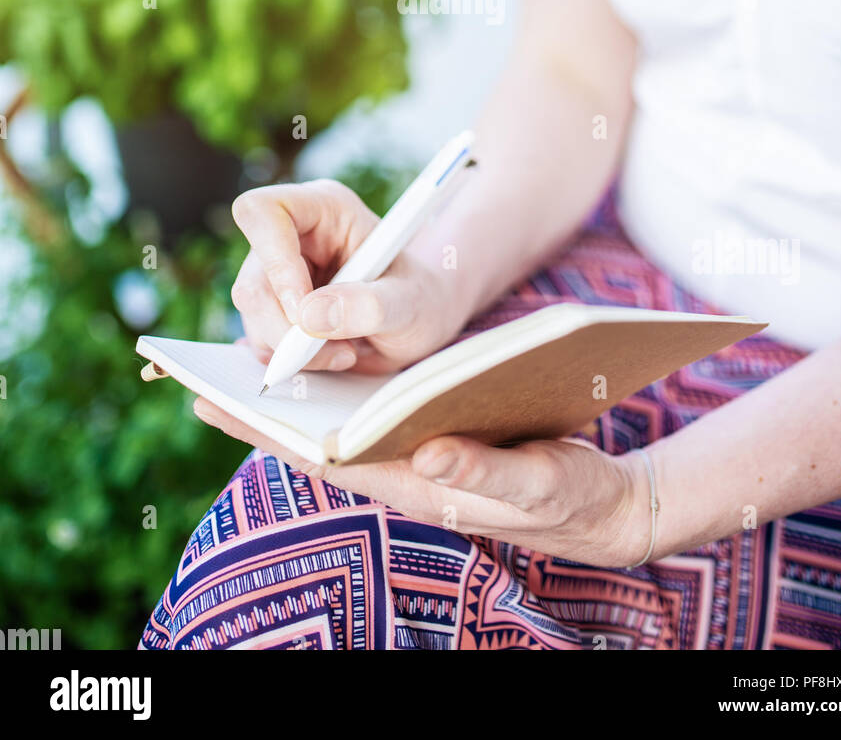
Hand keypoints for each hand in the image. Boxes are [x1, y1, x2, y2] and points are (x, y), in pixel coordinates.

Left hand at [192, 398, 649, 569]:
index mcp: (424, 485)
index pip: (330, 458)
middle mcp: (409, 475)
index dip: (270, 431)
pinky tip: (324, 374)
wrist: (599, 508)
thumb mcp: (539, 482)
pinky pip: (373, 423)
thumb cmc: (570, 497)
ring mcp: (419, 462)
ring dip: (296, 406)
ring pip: (342, 433)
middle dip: (264, 415)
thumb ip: (486, 471)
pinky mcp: (435, 447)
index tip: (211, 402)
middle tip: (203, 381)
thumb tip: (427, 452)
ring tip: (248, 369)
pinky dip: (338, 399)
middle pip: (322, 444)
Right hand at [230, 179, 474, 374]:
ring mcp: (278, 272)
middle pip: (252, 280)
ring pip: (252, 315)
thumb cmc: (422, 299)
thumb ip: (369, 306)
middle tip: (339, 351)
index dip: (274, 262)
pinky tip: (331, 355)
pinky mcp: (274, 307)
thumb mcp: (410, 303)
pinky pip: (260, 338)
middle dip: (287, 328)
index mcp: (325, 208)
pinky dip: (291, 359)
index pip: (264, 212)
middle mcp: (294, 235)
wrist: (421, 323)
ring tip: (346, 351)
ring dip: (294, 349)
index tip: (304, 311)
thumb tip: (310, 316)